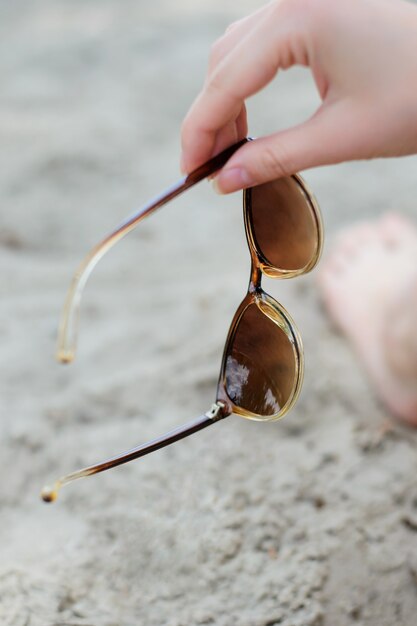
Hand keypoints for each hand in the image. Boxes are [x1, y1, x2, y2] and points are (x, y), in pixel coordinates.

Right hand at [180, 0, 416, 192]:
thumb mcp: (341, 136)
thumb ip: (275, 158)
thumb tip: (225, 181)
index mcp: (299, 18)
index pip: (225, 82)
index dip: (200, 132)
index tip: (189, 173)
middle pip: (224, 60)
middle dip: (210, 117)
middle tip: (211, 169)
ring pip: (239, 49)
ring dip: (227, 100)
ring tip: (232, 151)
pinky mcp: (319, 8)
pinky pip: (264, 44)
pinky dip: (250, 83)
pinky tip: (251, 118)